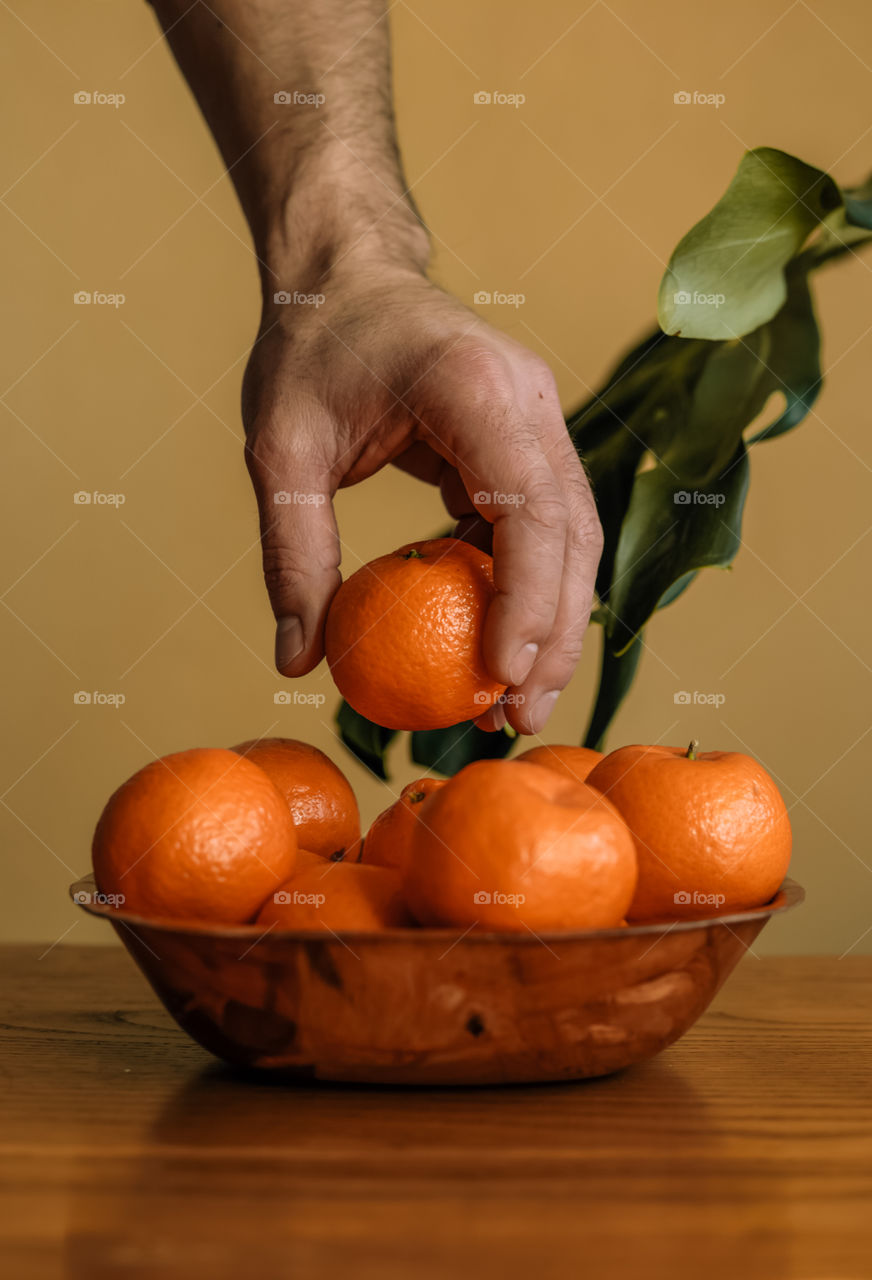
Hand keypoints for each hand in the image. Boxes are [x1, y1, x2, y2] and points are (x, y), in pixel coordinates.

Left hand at [242, 264, 602, 735]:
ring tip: (515, 701)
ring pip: (574, 537)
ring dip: (554, 622)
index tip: (498, 676)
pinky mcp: (528, 440)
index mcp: (475, 386)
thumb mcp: (281, 447)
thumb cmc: (310, 348)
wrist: (346, 277)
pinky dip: (530, 589)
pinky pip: (544, 526)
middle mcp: (528, 398)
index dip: (526, 598)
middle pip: (573, 533)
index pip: (529, 504)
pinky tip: (497, 644)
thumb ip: (292, 550)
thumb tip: (298, 659)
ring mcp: (539, 417)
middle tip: (518, 719)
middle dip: (555, 634)